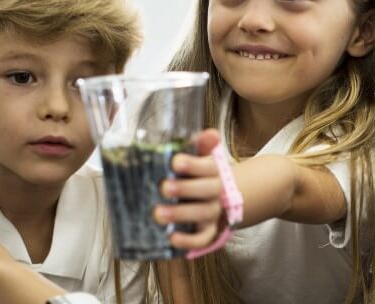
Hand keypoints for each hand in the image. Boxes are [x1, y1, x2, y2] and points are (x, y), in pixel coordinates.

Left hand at [152, 129, 223, 249]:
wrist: (210, 198)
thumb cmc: (193, 176)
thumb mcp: (196, 158)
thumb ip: (197, 145)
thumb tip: (211, 133)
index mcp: (213, 170)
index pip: (209, 166)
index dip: (193, 164)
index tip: (175, 162)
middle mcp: (216, 191)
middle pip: (208, 190)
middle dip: (186, 189)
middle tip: (163, 187)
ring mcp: (212, 212)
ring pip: (203, 214)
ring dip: (181, 214)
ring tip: (158, 213)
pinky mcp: (208, 231)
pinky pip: (202, 239)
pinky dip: (189, 241)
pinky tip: (172, 238)